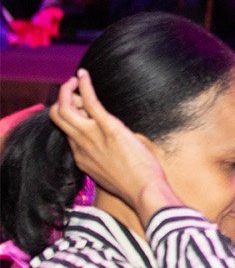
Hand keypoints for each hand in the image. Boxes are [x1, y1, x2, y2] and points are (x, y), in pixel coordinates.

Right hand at [47, 70, 179, 226]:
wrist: (144, 192)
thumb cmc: (136, 184)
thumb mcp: (112, 172)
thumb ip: (108, 157)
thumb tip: (121, 145)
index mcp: (80, 157)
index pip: (66, 131)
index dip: (72, 116)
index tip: (83, 107)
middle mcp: (80, 145)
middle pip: (58, 118)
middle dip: (62, 100)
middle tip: (71, 88)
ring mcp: (92, 136)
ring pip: (64, 109)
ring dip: (67, 90)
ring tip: (76, 79)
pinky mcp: (109, 129)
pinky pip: (91, 102)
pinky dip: (84, 86)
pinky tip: (83, 75)